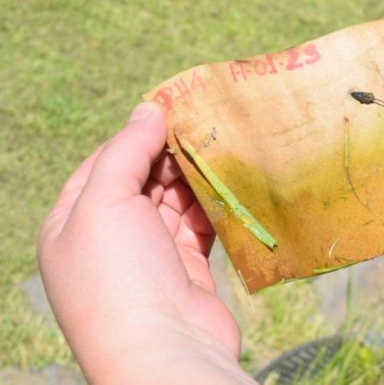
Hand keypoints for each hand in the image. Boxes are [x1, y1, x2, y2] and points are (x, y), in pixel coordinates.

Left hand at [37, 102, 251, 383]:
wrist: (164, 350)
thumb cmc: (120, 275)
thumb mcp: (106, 202)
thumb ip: (125, 151)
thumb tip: (149, 108)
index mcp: (72, 224)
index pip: (104, 163)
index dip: (137, 135)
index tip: (174, 107)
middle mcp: (108, 239)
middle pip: (142, 180)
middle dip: (172, 153)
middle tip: (210, 122)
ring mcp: (149, 256)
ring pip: (175, 201)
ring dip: (198, 176)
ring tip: (228, 144)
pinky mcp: (188, 269)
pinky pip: (201, 225)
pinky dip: (217, 205)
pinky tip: (236, 182)